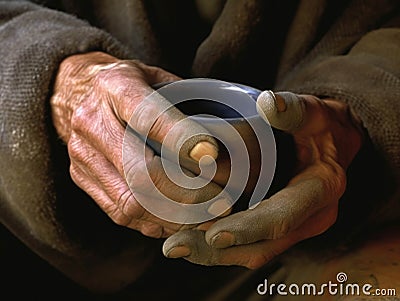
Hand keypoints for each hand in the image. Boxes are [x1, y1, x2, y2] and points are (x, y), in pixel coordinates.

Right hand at [50, 52, 227, 237]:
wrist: (77, 94)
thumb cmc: (129, 86)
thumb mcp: (155, 77)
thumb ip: (184, 102)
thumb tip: (225, 139)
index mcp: (116, 88)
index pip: (148, 116)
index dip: (181, 139)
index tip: (213, 154)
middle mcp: (93, 122)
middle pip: (140, 173)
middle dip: (186, 194)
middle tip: (220, 202)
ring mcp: (83, 155)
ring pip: (130, 202)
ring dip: (175, 216)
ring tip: (206, 217)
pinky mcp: (81, 178)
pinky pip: (120, 213)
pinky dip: (154, 222)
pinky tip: (179, 220)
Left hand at [162, 91, 363, 266]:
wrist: (331, 144)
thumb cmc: (317, 125)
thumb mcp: (310, 111)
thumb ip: (293, 109)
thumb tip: (270, 103)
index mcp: (321, 189)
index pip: (283, 216)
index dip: (248, 228)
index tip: (213, 234)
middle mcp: (311, 217)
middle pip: (263, 246)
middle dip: (219, 251)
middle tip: (176, 247)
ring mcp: (296, 227)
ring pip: (254, 252)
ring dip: (214, 255)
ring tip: (175, 247)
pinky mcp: (281, 228)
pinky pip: (251, 246)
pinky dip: (222, 247)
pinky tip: (191, 238)